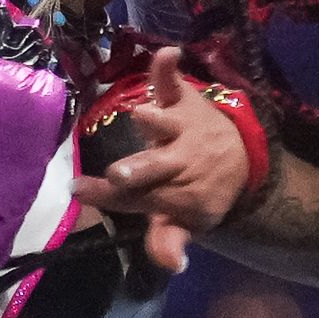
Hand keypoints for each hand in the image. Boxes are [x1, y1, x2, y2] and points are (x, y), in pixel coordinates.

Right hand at [75, 54, 260, 234]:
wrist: (240, 161)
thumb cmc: (196, 192)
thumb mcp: (187, 223)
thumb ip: (169, 240)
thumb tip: (169, 264)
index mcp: (171, 194)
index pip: (133, 199)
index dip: (105, 197)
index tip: (77, 190)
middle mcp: (176, 162)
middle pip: (152, 167)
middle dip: (136, 170)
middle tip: (118, 174)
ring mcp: (180, 129)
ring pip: (165, 125)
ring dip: (155, 122)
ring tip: (141, 115)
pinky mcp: (184, 102)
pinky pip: (175, 84)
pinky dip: (169, 69)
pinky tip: (168, 53)